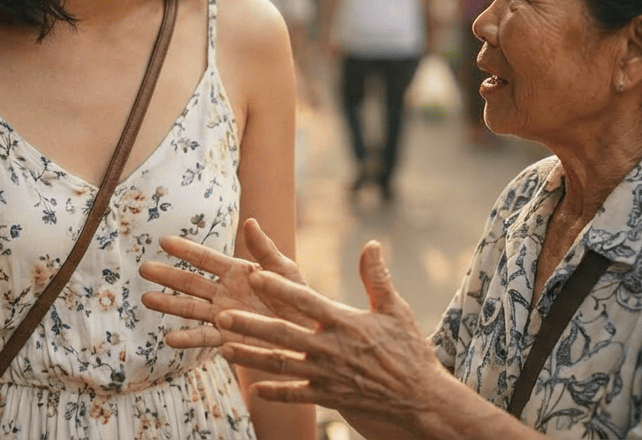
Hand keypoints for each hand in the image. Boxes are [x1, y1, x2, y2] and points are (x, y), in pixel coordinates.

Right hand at [140, 218, 311, 348]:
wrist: (307, 331)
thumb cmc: (298, 297)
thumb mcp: (284, 270)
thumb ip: (265, 249)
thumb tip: (251, 221)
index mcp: (236, 272)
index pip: (206, 259)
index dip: (186, 250)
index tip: (164, 241)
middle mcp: (224, 293)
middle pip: (190, 282)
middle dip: (168, 276)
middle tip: (144, 269)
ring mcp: (223, 315)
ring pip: (190, 308)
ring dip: (169, 304)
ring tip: (146, 299)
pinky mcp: (228, 338)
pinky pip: (204, 337)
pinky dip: (188, 338)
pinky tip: (170, 338)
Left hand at [215, 240, 454, 430]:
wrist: (420, 397)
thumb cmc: (408, 349)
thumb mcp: (395, 309)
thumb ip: (377, 277)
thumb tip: (371, 244)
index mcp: (344, 322)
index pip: (305, 301)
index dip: (279, 288)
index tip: (255, 275)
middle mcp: (330, 348)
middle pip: (282, 334)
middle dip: (250, 325)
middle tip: (222, 316)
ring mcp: (327, 374)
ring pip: (281, 364)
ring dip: (251, 356)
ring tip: (224, 348)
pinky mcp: (329, 396)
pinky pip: (296, 394)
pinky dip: (275, 392)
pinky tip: (254, 387)